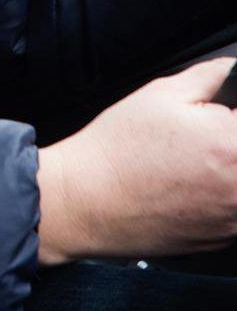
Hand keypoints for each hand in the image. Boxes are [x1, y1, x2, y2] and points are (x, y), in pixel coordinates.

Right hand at [38, 57, 236, 264]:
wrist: (88, 202)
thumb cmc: (120, 148)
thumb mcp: (162, 93)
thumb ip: (213, 75)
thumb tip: (233, 70)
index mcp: (232, 143)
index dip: (230, 113)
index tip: (214, 117)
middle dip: (227, 139)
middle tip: (198, 140)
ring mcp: (235, 219)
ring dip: (225, 170)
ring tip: (190, 165)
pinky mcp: (224, 240)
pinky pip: (233, 211)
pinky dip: (219, 198)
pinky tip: (186, 189)